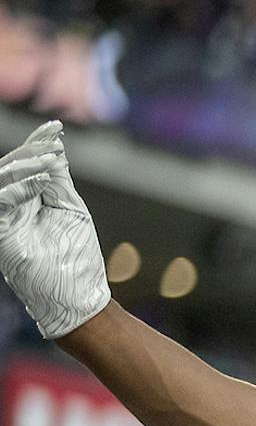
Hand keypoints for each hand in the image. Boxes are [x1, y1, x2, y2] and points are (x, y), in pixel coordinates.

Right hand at [0, 121, 112, 338]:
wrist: (78, 298)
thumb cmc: (77, 258)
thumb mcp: (70, 209)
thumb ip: (58, 180)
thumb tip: (55, 147)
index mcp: (26, 201)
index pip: (25, 166)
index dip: (38, 144)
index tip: (57, 127)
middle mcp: (10, 208)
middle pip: (9, 169)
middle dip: (30, 151)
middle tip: (53, 143)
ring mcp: (4, 221)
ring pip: (0, 180)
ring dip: (23, 165)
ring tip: (48, 160)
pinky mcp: (1, 234)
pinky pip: (0, 202)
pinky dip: (17, 188)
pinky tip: (39, 180)